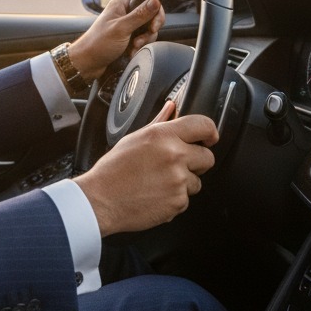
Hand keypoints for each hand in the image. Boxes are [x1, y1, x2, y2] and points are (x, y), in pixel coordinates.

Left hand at [68, 0, 164, 83]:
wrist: (88, 63)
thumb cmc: (98, 43)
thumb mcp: (121, 28)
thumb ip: (139, 15)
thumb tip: (155, 1)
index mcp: (121, 4)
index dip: (154, 10)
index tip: (153, 25)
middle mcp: (124, 12)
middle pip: (150, 16)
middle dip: (149, 30)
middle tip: (140, 39)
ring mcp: (126, 25)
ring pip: (147, 30)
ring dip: (143, 41)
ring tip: (132, 47)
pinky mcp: (127, 37)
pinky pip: (142, 40)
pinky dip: (139, 47)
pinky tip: (130, 52)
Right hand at [73, 101, 217, 235]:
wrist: (101, 200)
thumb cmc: (113, 170)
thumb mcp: (134, 138)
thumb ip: (159, 123)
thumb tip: (171, 108)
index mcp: (162, 135)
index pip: (203, 125)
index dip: (210, 132)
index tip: (209, 138)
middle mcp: (174, 155)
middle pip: (208, 157)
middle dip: (196, 162)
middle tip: (174, 165)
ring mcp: (178, 180)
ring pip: (197, 181)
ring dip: (183, 183)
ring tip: (158, 182)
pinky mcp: (178, 202)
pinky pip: (186, 200)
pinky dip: (174, 199)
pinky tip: (155, 195)